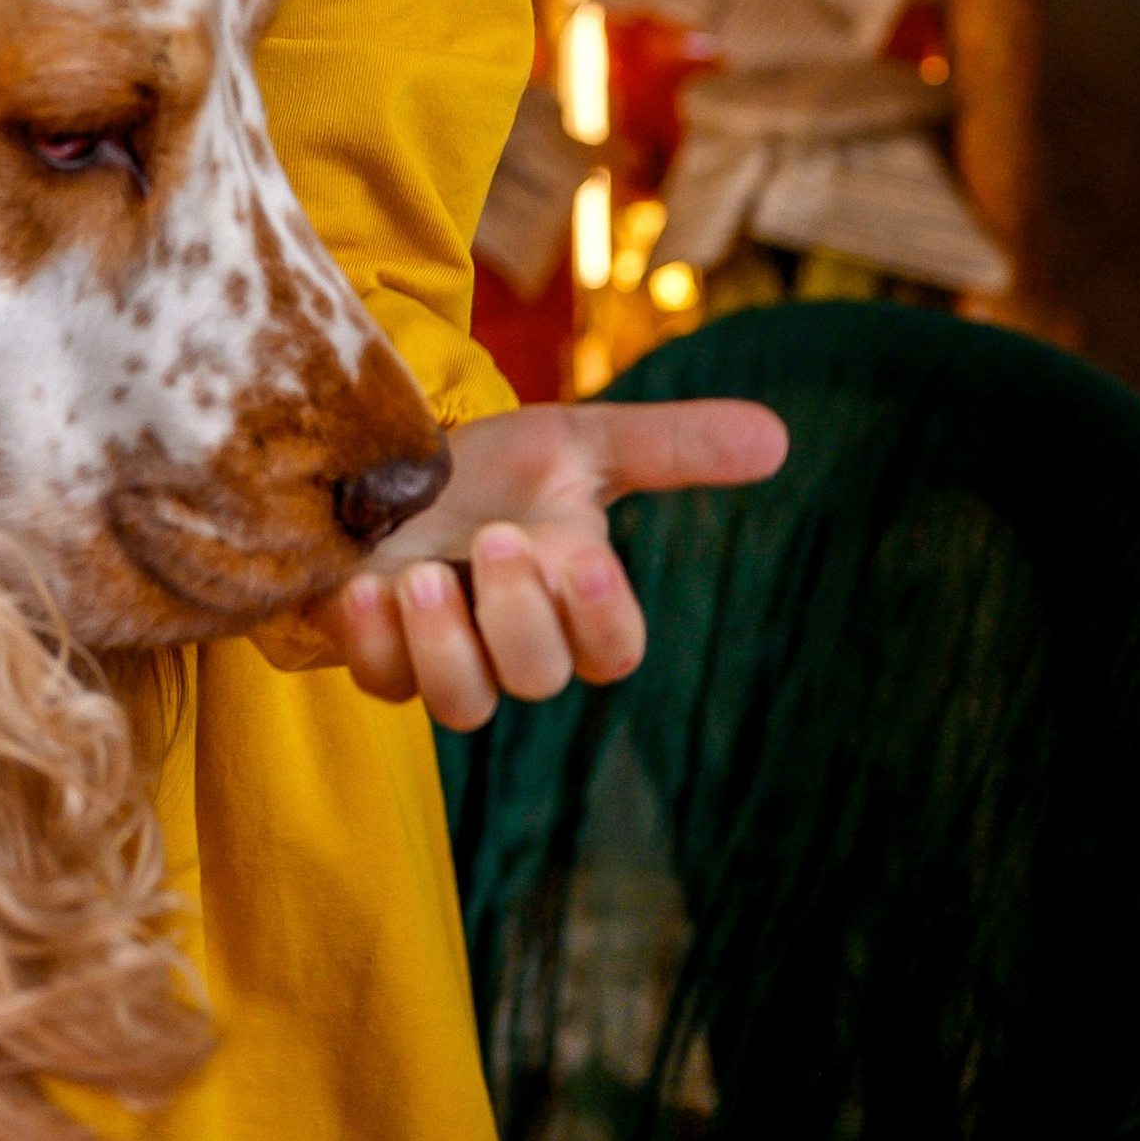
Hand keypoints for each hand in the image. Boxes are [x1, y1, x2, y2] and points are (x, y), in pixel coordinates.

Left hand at [254, 397, 788, 728]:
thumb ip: (671, 445)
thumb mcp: (576, 443)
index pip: (613, 649)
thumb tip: (777, 436)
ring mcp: (439, 655)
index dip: (604, 618)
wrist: (382, 464)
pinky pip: (380, 682)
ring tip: (423, 575)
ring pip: (463, 704)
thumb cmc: (492, 466)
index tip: (584, 559)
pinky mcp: (374, 651)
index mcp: (571, 599)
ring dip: (444, 645)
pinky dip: (371, 640)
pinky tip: (362, 586)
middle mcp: (511, 642)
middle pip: (539, 678)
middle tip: (496, 539)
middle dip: (519, 616)